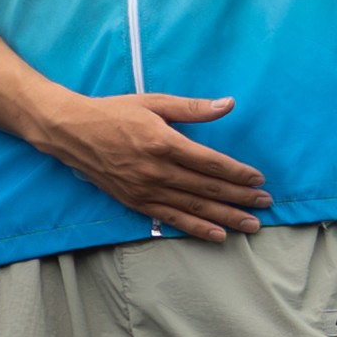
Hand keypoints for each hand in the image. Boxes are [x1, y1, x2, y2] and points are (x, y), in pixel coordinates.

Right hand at [37, 85, 267, 236]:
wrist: (70, 131)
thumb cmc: (113, 112)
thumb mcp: (153, 102)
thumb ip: (192, 108)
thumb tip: (227, 104)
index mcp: (163, 142)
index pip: (211, 162)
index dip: (238, 173)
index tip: (259, 178)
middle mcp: (157, 170)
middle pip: (208, 188)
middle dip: (241, 198)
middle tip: (266, 204)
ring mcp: (145, 189)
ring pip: (194, 207)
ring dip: (226, 218)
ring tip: (251, 226)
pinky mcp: (135, 201)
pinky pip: (171, 218)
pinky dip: (196, 228)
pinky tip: (217, 235)